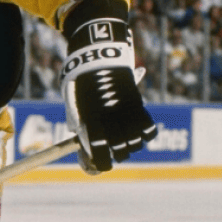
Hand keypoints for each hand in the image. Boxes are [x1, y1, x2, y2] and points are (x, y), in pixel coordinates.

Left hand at [61, 25, 156, 172]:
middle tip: (117, 152)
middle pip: (120, 150)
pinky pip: (149, 127)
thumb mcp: (73, 101)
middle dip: (119, 154)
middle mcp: (108, 120)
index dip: (101, 162)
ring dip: (133, 144)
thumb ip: (78, 121)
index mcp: (88, 121)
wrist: (99, 56)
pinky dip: (148, 133)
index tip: (103, 165)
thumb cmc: (81, 79)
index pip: (97, 151)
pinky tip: (143, 132)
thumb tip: (81, 140)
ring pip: (135, 141)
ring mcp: (125, 113)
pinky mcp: (138, 105)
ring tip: (128, 138)